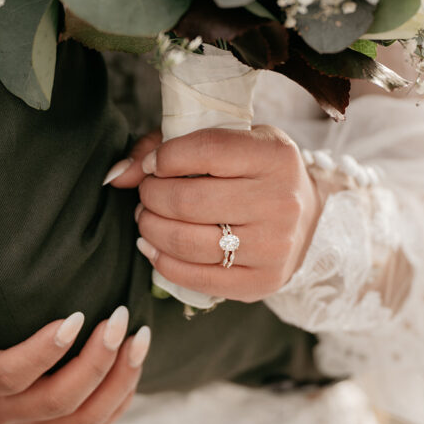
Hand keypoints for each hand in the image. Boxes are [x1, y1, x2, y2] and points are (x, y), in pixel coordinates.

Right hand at [0, 292, 150, 423]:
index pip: (11, 375)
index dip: (46, 351)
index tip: (76, 316)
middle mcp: (2, 411)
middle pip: (58, 399)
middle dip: (96, 360)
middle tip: (119, 318)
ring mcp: (32, 422)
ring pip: (86, 416)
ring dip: (119, 378)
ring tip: (138, 336)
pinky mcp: (56, 422)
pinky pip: (98, 419)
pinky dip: (123, 392)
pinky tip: (136, 357)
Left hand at [112, 126, 321, 302]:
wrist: (306, 217)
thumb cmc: (253, 171)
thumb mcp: (227, 141)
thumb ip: (168, 145)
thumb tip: (117, 175)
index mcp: (275, 156)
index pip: (206, 149)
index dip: (165, 156)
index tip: (153, 164)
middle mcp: (281, 202)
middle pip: (188, 201)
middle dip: (151, 196)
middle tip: (147, 193)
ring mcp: (274, 247)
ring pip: (187, 242)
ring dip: (151, 228)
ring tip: (147, 218)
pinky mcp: (262, 282)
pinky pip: (195, 277)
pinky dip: (162, 261)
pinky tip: (154, 246)